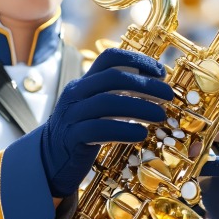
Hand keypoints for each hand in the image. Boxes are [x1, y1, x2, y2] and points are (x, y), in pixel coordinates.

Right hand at [38, 48, 173, 196]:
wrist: (51, 160)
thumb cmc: (83, 132)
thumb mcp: (98, 107)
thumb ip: (118, 94)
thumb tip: (156, 87)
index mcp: (84, 81)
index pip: (110, 58)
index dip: (138, 60)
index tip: (161, 73)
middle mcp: (76, 93)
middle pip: (112, 78)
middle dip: (145, 84)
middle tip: (168, 96)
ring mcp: (72, 114)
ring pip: (107, 102)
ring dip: (139, 107)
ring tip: (160, 116)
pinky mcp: (72, 137)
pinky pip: (99, 129)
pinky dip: (124, 130)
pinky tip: (141, 134)